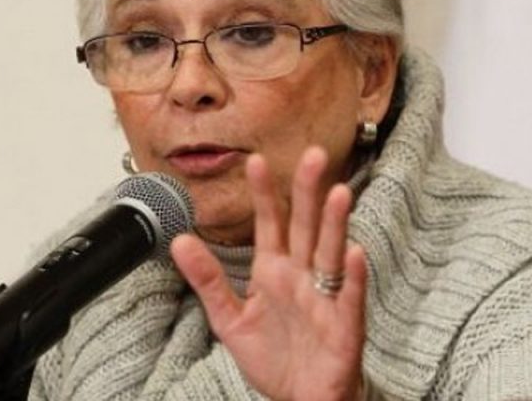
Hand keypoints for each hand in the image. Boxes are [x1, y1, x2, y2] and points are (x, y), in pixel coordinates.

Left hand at [171, 146, 366, 400]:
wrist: (302, 400)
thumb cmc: (275, 359)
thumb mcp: (230, 319)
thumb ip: (207, 280)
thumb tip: (179, 241)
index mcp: (274, 271)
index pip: (270, 223)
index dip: (264, 193)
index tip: (256, 161)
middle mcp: (302, 277)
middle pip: (306, 226)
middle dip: (309, 192)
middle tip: (314, 156)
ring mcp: (326, 298)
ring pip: (331, 253)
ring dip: (336, 224)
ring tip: (339, 194)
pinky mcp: (344, 326)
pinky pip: (349, 297)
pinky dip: (352, 277)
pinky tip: (352, 254)